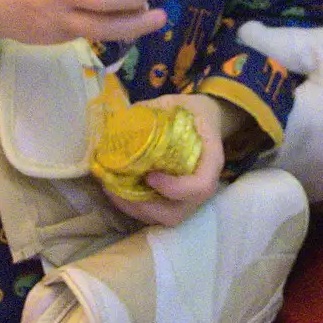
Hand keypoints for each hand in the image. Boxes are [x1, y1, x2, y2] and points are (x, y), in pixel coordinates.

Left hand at [102, 93, 224, 227]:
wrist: (204, 119)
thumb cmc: (189, 111)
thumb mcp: (173, 103)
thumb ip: (149, 111)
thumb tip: (115, 123)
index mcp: (211, 159)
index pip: (200, 186)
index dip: (173, 188)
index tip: (149, 176)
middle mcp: (204, 185)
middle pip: (178, 213)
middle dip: (145, 207)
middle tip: (118, 189)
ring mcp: (190, 197)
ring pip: (165, 218)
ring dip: (135, 210)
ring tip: (111, 191)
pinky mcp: (177, 200)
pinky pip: (157, 214)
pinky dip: (135, 208)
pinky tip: (116, 191)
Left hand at [238, 22, 322, 198]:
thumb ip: (275, 43)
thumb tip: (237, 38)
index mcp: (301, 126)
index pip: (242, 134)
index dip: (224, 121)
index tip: (215, 105)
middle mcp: (307, 163)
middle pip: (251, 161)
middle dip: (236, 142)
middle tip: (224, 118)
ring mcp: (321, 182)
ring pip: (269, 176)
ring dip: (256, 158)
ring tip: (247, 132)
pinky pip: (291, 183)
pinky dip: (279, 169)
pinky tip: (276, 145)